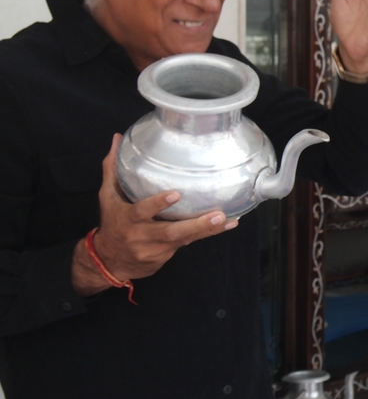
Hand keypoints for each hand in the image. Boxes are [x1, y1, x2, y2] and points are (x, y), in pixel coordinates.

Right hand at [71, 135, 238, 294]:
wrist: (111, 260)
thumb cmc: (113, 222)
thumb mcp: (108, 196)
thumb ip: (113, 169)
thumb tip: (118, 138)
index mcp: (127, 219)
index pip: (141, 212)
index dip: (157, 205)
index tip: (175, 195)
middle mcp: (142, 236)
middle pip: (169, 232)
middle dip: (195, 225)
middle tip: (217, 214)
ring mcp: (156, 248)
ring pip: (184, 239)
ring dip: (207, 230)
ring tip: (226, 219)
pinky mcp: (167, 254)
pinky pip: (189, 243)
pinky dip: (208, 233)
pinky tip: (228, 224)